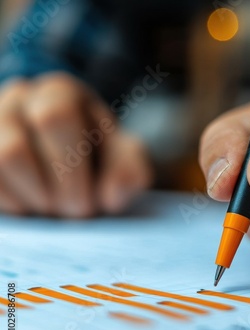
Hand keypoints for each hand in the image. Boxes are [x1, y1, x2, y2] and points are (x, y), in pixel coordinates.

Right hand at [0, 73, 151, 217]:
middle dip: (50, 191)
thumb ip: (130, 173)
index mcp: (61, 92)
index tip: (88, 202)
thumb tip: (112, 196)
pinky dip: (12, 203)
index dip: (70, 167)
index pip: (56, 117)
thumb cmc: (103, 158)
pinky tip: (34, 206)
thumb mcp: (127, 161)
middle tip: (75, 211)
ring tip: (55, 207)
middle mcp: (18, 98)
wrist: (81, 164)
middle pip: (15, 148)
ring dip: (30, 199)